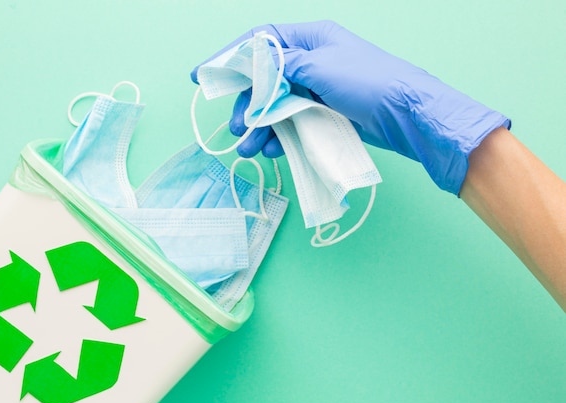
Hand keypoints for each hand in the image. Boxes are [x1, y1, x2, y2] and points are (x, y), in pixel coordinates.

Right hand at [191, 20, 508, 193]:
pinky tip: (273, 151)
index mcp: (310, 40)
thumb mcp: (321, 67)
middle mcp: (311, 62)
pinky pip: (294, 124)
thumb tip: (259, 74)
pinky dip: (281, 137)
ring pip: (278, 107)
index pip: (260, 43)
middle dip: (249, 105)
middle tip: (238, 128)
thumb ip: (283, 68)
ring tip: (250, 149)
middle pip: (265, 81)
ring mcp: (318, 90)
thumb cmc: (368, 82)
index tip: (203, 75)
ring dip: (262, 128)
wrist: (409, 114)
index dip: (230, 58)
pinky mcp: (326, 114)